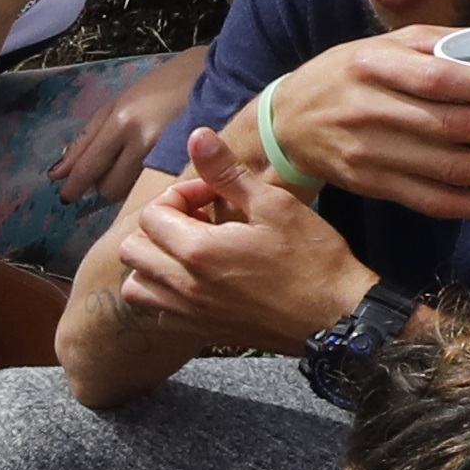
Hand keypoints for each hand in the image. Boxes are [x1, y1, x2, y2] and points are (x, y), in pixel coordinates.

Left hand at [49, 57, 200, 202]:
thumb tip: (58, 172)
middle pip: (108, 187)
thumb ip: (87, 138)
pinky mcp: (186, 163)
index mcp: (121, 120)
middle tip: (110, 173)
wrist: (213, 76)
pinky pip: (153, 188)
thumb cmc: (161, 86)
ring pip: (130, 191)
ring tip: (135, 168)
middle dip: (103, 186)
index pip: (88, 167)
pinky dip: (146, 185)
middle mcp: (142, 139)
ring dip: (126, 186)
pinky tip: (151, 172)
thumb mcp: (118, 102)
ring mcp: (166, 153)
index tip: (66, 197)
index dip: (73, 187)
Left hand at [91, 133, 375, 354]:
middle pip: (133, 250)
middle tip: (197, 219)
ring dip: (153, 262)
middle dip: (158, 227)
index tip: (212, 195)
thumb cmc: (311, 258)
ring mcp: (190, 314)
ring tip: (188, 250)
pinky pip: (158, 314)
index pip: (152, 215)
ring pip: (137, 287)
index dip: (179, 196)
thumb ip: (227, 172)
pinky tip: (195, 280)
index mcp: (196, 251)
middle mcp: (183, 287)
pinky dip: (163, 294)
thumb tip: (197, 136)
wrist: (336, 317)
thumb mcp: (273, 204)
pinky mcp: (203, 332)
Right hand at [270, 38, 469, 218]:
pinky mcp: (375, 186)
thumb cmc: (350, 74)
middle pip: (450, 127)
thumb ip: (456, 41)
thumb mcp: (390, 44)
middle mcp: (370, 111)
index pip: (436, 78)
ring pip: (448, 170)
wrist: (288, 123)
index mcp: (375, 65)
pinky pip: (433, 202)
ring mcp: (371, 154)